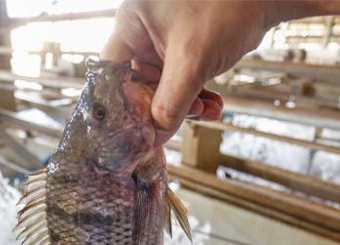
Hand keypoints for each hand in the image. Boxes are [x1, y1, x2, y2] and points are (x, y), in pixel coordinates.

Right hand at [101, 0, 282, 143]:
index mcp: (131, 23)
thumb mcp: (192, 61)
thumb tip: (154, 137)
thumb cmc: (227, 7)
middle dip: (163, 106)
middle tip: (184, 117)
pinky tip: (213, 106)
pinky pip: (181, 81)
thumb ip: (169, 104)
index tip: (138, 128)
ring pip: (163, 88)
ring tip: (206, 111)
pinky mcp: (184, 49)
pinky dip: (196, 97)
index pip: (112, 73)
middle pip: (139, 85)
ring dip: (184, 105)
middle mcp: (142, 31)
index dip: (123, 104)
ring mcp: (164, 41)